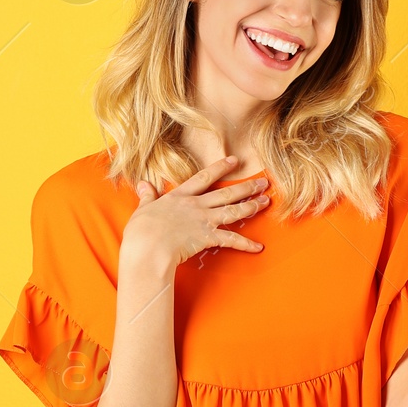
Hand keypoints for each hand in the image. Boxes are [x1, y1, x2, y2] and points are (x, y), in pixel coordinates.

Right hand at [121, 155, 269, 269]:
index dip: (220, 168)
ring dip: (252, 206)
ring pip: (233, 211)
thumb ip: (147, 196)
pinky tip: (258, 247)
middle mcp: (195, 205)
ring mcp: (203, 220)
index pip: (204, 177)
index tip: (234, 160)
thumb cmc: (141, 231)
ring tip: (266, 202)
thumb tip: (142, 184)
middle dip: (246, 187)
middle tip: (264, 182)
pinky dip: (246, 244)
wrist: (148, 246)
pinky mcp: (208, 238)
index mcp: (179, 197)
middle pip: (226, 193)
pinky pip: (231, 240)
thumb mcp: (143, 209)